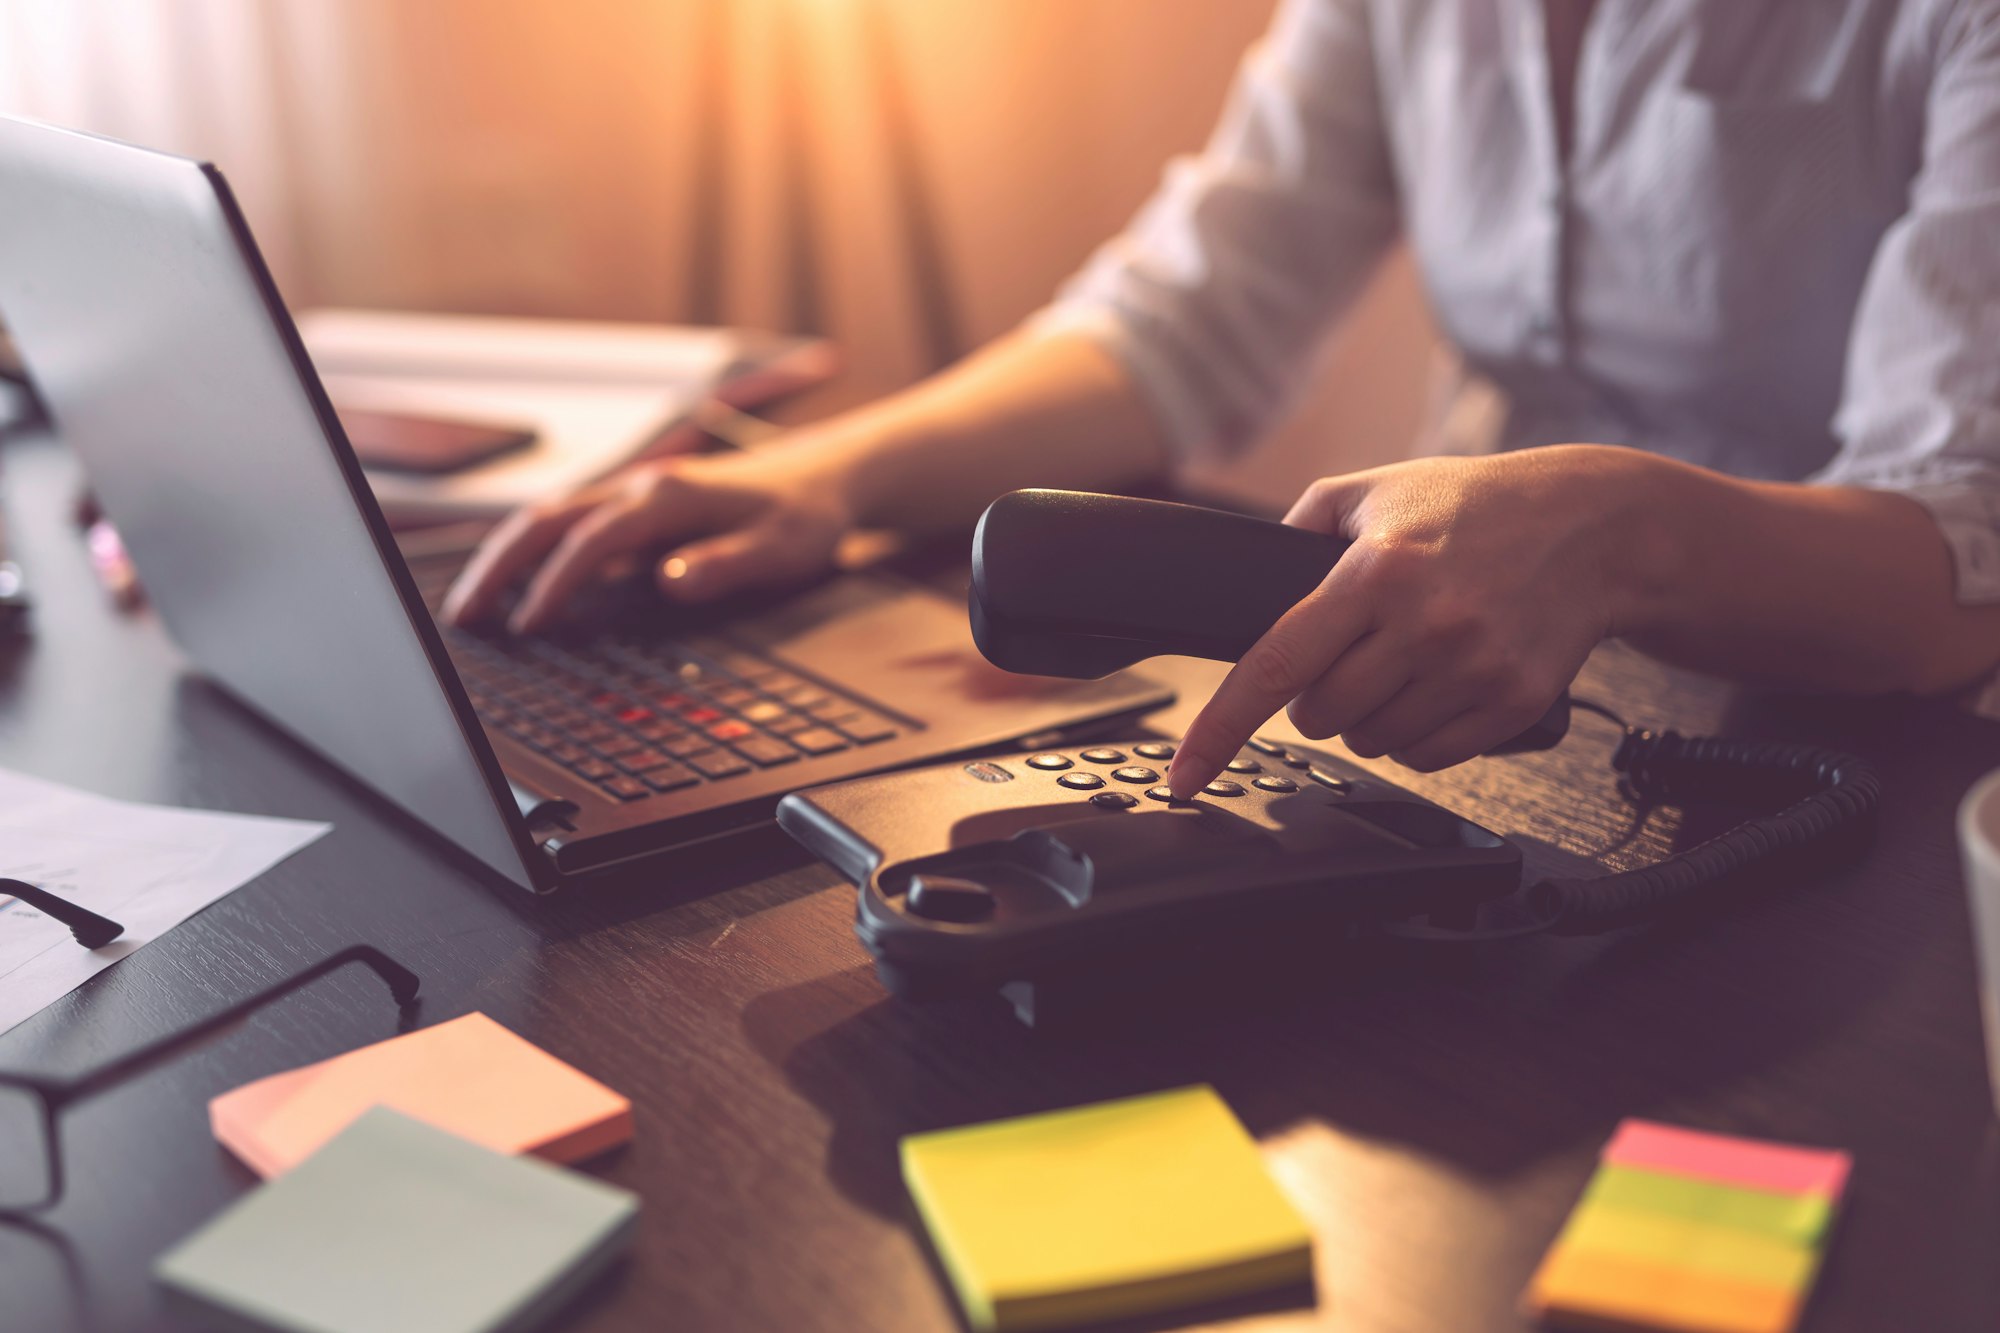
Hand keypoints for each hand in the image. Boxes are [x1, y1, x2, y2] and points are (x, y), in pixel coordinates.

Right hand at [441, 442, 856, 633]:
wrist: (824, 477)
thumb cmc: (804, 516)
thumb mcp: (782, 549)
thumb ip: (726, 563)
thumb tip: (670, 579)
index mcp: (668, 497)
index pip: (592, 540)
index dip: (556, 582)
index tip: (528, 624)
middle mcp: (640, 488)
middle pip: (547, 520)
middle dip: (499, 566)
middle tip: (463, 617)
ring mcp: (633, 494)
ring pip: (548, 519)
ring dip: (504, 558)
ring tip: (471, 607)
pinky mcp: (635, 509)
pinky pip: (568, 526)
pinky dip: (530, 552)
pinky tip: (515, 586)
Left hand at [1167, 445, 1657, 796]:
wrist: (1594, 528)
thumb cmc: (1478, 505)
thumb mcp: (1378, 489)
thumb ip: (1303, 524)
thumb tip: (1258, 580)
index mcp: (1374, 571)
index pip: (1277, 665)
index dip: (1219, 727)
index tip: (1186, 773)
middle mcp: (1422, 624)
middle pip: (1320, 714)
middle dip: (1316, 696)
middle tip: (1350, 655)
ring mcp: (1471, 668)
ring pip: (1371, 742)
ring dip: (1367, 717)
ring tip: (1401, 662)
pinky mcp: (1510, 703)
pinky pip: (1428, 757)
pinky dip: (1415, 736)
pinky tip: (1435, 686)